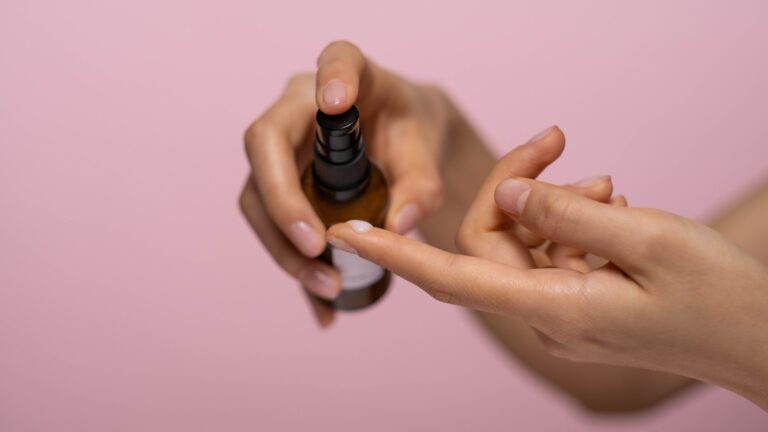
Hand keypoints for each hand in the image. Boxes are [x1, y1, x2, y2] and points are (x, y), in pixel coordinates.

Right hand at [239, 41, 452, 324]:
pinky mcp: (278, 182)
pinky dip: (293, 266)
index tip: (334, 100)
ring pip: (256, 194)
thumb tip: (397, 225)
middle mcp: (302, 105)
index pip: (337, 61)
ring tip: (328, 286)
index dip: (331, 76)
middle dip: (284, 203)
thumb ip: (422, 186)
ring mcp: (282, 145)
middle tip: (317, 249)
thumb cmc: (413, 134)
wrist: (402, 142)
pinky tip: (321, 305)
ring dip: (283, 247)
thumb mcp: (428, 155)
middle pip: (265, 145)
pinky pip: (271, 225)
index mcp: (351, 75)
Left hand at [325, 128, 767, 409]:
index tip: (347, 232)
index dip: (394, 253)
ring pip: (525, 240)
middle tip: (561, 142)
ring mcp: (561, 310)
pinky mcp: (579, 300)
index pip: (451, 276)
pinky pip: (552, 251)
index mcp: (552, 306)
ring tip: (613, 186)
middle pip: (492, 238)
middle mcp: (544, 313)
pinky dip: (573, 221)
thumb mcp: (648, 239)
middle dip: (518, 183)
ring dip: (557, 202)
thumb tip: (509, 192)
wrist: (760, 341)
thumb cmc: (717, 296)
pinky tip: (613, 203)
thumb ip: (569, 214)